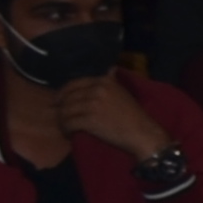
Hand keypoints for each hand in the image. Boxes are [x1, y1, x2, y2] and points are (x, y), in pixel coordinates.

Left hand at [51, 76, 180, 165]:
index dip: (63, 93)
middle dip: (62, 108)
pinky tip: (69, 134)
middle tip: (63, 117)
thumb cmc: (133, 114)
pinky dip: (66, 130)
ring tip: (66, 127)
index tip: (60, 102)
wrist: (142, 132)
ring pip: (66, 111)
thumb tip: (111, 68)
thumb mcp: (123, 92)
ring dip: (63, 120)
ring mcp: (93, 105)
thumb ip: (112, 80)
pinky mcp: (90, 120)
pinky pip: (69, 123)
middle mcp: (97, 90)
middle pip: (67, 98)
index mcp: (104, 81)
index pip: (74, 84)